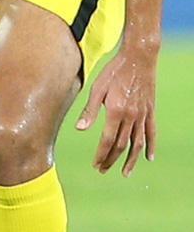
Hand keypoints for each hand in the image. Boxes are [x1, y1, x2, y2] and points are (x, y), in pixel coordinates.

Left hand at [76, 45, 156, 175]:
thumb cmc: (113, 71)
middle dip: (112, 159)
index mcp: (116, 111)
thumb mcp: (97, 88)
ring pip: (138, 143)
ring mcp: (143, 115)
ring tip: (125, 172)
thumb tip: (80, 128)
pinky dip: (150, 146)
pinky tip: (148, 157)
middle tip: (103, 170)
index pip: (108, 140)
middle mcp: (132, 116)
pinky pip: (151, 132)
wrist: (138, 59)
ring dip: (131, 159)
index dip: (101, 154)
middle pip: (122, 145)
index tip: (95, 164)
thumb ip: (90, 110)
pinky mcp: (150, 111)